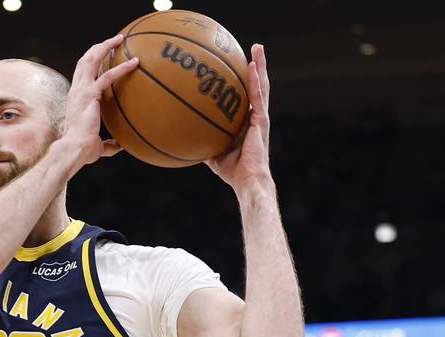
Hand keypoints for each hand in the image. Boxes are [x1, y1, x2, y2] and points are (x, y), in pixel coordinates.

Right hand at [56, 34, 137, 171]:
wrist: (75, 150)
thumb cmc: (84, 150)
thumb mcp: (98, 146)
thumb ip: (109, 144)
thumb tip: (121, 146)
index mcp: (76, 98)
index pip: (82, 73)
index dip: (92, 61)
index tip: (104, 54)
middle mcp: (76, 90)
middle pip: (85, 60)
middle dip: (99, 47)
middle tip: (115, 40)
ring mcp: (81, 90)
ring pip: (91, 59)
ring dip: (106, 46)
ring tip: (120, 39)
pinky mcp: (90, 94)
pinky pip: (108, 76)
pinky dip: (122, 67)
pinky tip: (135, 62)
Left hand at [205, 43, 272, 189]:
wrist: (247, 180)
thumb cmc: (232, 171)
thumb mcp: (212, 153)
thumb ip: (203, 141)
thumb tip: (183, 136)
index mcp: (247, 121)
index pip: (247, 96)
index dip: (246, 81)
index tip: (240, 65)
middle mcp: (256, 116)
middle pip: (257, 85)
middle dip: (257, 65)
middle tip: (253, 48)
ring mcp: (260, 117)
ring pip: (262, 85)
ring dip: (260, 65)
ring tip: (257, 47)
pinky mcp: (261, 121)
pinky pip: (258, 97)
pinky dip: (255, 80)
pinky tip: (252, 66)